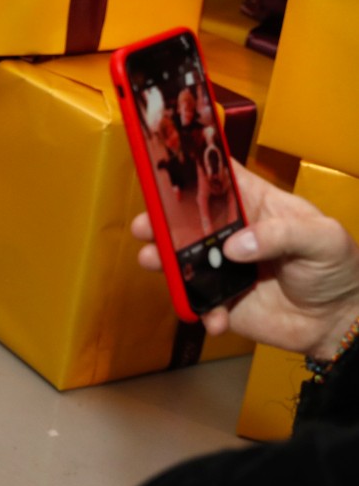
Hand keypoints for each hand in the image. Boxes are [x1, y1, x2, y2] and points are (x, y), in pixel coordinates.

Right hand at [133, 161, 358, 358]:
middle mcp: (232, 232)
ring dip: (163, 260)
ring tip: (154, 262)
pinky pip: (197, 301)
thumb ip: (281, 234)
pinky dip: (199, 309)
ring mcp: (223, 266)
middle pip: (187, 218)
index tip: (165, 165)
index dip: (193, 167)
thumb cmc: (338, 269)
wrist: (338, 321)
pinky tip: (215, 316)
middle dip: (161, 219)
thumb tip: (234, 246)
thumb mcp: (323, 238)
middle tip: (146, 225)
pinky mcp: (220, 299)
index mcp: (256, 204)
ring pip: (181, 258)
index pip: (220, 177)